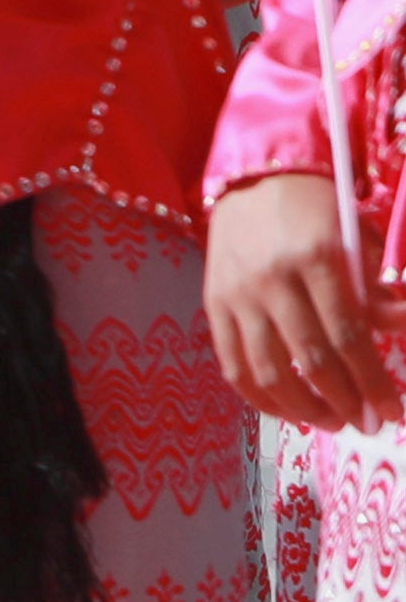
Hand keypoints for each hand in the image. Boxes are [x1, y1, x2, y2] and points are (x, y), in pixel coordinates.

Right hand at [211, 171, 395, 431]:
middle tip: (367, 424)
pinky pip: (232, 365)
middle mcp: (272, 279)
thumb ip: (379, 292)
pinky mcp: (214, 303)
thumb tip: (402, 334)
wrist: (254, 178)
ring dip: (305, 408)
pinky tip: (287, 410)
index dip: (373, 382)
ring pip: (270, 371)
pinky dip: (260, 397)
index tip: (391, 411)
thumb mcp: (360, 240)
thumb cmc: (317, 210)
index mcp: (316, 258)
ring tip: (331, 421)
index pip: (348, 336)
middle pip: (312, 359)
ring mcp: (238, 294)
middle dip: (346, 402)